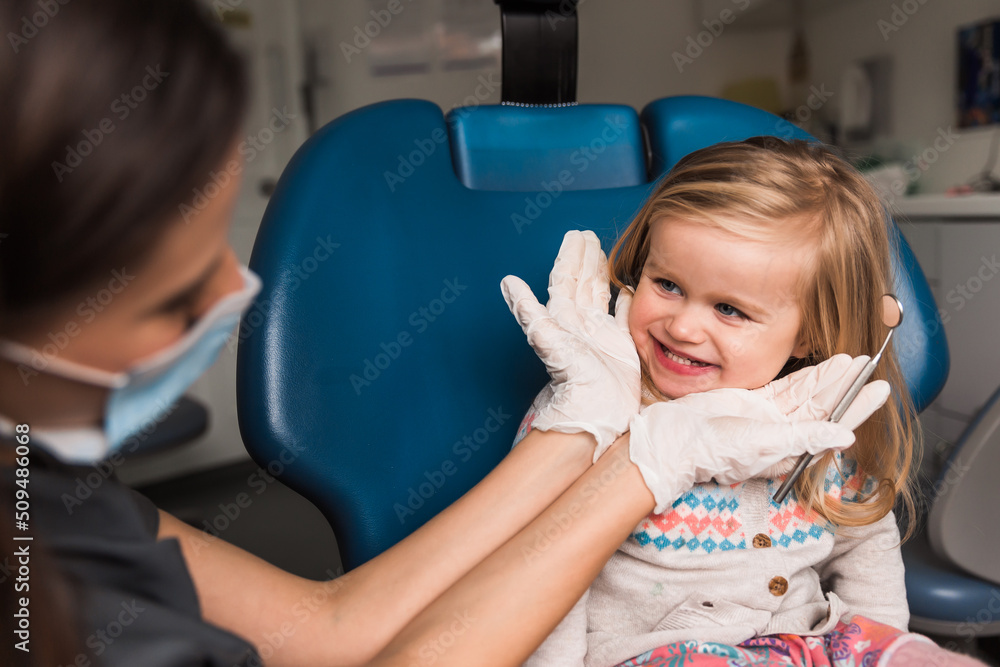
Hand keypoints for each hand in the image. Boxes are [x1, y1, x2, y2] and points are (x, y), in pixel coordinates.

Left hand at [501, 231, 640, 459]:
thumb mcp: (547, 340)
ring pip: (599, 294)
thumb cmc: (573, 380)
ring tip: (604, 252)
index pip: (564, 279)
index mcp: (563, 318)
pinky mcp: (619, 346)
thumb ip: (528, 310)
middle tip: (589, 235)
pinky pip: (621, 316)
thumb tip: (507, 282)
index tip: (575, 235)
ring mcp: (599, 333)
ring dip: (600, 273)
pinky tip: (627, 288)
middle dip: (585, 258)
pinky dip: (624, 300)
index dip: (569, 257)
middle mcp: (580, 322)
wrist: (596, 412)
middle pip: (582, 282)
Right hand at [629, 381, 888, 512]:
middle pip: (824, 408)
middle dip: (848, 387)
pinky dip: (804, 377)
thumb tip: (846, 436)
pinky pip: (786, 388)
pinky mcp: (753, 404)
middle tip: (871, 366)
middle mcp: (784, 435)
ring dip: (828, 379)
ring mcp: (769, 418)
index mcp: (792, 450)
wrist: (678, 440)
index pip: (834, 426)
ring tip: (851, 362)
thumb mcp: (764, 444)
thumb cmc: (715, 450)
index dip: (858, 407)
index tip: (880, 389)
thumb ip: (806, 438)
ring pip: (806, 395)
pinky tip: (820, 367)